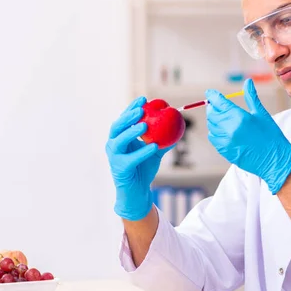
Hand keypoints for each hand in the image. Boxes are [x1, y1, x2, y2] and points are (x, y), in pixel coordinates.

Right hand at [106, 97, 173, 219]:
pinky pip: (131, 159)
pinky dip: (142, 152)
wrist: (137, 192)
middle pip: (117, 127)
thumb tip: (177, 124)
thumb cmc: (144, 169)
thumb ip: (163, 138)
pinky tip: (154, 146)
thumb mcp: (155, 151)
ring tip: (144, 125)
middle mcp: (113, 145)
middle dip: (128, 116)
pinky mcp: (120, 169)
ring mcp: (114, 157)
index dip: (132, 107)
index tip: (144, 99)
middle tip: (141, 109)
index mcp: (119, 138)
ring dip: (131, 132)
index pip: (123, 119)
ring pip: (120, 141)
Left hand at [205, 79, 290, 193]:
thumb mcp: (261, 114)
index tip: (210, 93)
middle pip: (212, 114)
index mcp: (239, 117)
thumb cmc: (271, 136)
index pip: (219, 102)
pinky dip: (215, 132)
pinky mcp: (224, 151)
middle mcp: (230, 129)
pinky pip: (213, 138)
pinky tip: (223, 130)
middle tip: (217, 105)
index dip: (212, 96)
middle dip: (213, 107)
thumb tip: (247, 81)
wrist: (274, 160)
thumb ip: (251, 97)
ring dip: (214, 120)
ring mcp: (226, 141)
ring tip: (222, 117)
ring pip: (211, 126)